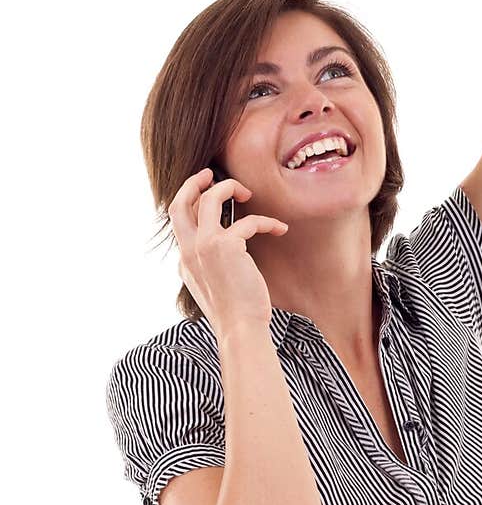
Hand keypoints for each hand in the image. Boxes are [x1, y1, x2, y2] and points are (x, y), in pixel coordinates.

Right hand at [170, 167, 289, 335]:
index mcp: (185, 261)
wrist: (240, 329)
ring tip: (247, 192)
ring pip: (208, 199)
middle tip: (211, 174)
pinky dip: (266, 222)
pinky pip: (247, 221)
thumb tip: (229, 244)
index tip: (207, 193)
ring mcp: (204, 247)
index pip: (180, 222)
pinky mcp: (226, 246)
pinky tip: (280, 229)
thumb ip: (212, 264)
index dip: (192, 203)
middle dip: (193, 183)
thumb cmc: (236, 312)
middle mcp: (189, 251)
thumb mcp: (215, 286)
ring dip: (228, 188)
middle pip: (178, 203)